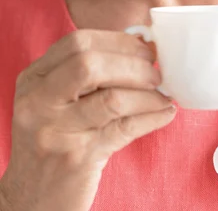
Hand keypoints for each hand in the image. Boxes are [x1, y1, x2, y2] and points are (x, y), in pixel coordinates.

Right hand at [0, 30, 175, 210]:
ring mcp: (55, 131)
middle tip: (155, 72)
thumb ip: (87, 72)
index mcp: (33, 79)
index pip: (78, 42)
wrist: (34, 199)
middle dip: (133, 63)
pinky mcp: (77, 159)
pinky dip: (152, 117)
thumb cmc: (55, 140)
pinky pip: (125, 129)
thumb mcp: (55, 101)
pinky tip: (166, 113)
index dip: (118, 40)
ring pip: (112, 98)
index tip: (145, 46)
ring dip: (148, 93)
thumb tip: (143, 46)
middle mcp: (38, 102)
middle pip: (90, 64)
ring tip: (163, 94)